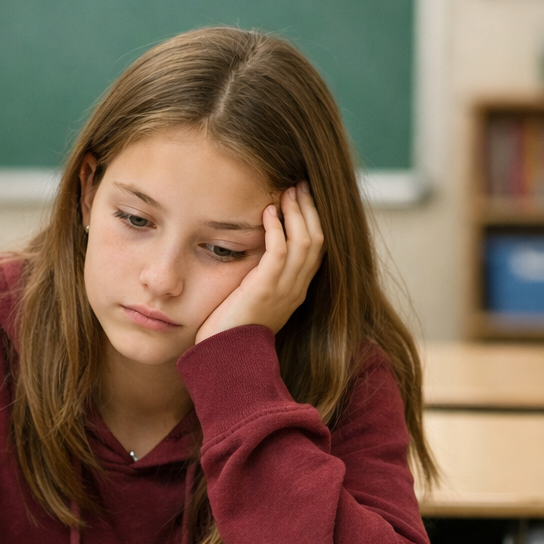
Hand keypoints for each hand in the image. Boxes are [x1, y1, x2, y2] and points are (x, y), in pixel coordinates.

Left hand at [195, 182, 323, 342]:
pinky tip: (268, 213)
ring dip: (296, 213)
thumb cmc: (231, 330)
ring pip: (304, 242)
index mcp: (296, 291)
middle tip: (300, 185)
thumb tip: (252, 250)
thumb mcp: (253, 299)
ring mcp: (284, 290)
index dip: (313, 221)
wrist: (226, 359)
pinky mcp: (265, 290)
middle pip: (317, 240)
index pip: (316, 249)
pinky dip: (277, 229)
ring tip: (286, 191)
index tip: (302, 197)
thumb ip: (260, 277)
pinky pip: (280, 253)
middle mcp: (296, 290)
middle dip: (310, 209)